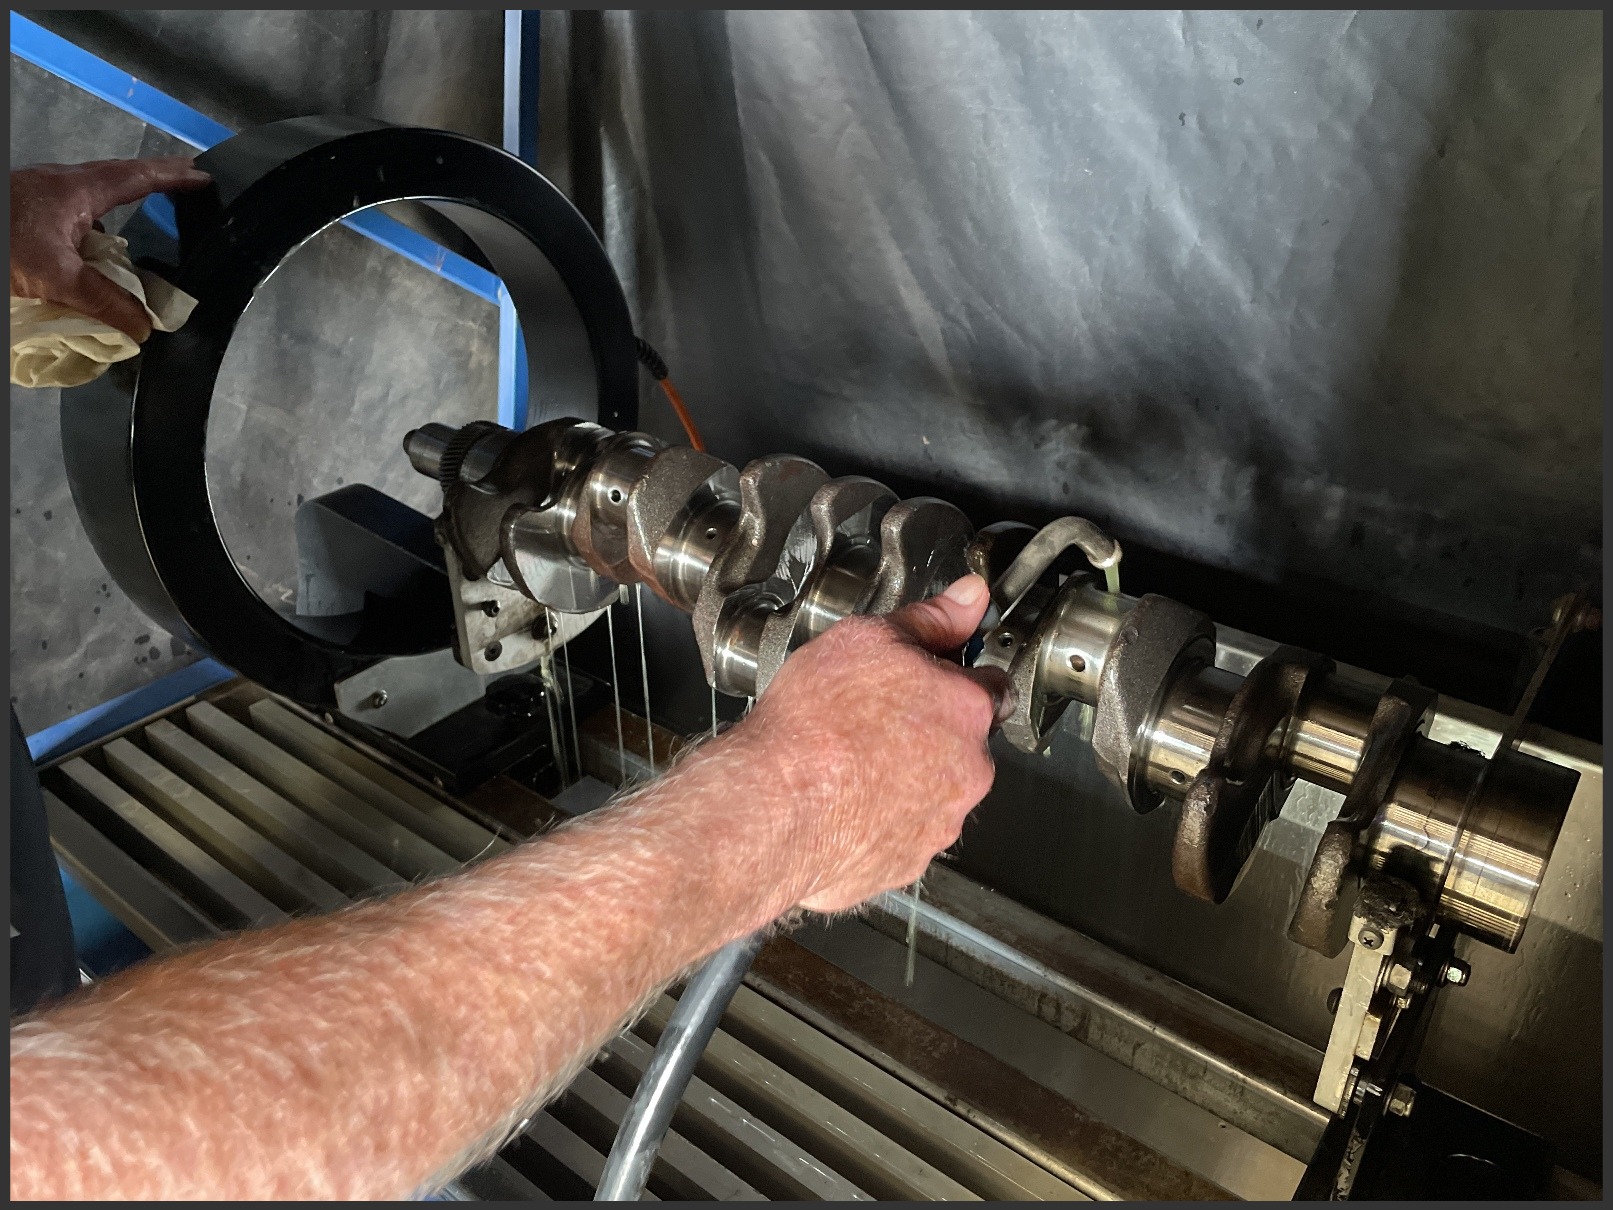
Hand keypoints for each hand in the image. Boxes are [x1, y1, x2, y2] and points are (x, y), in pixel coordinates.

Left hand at [10, 157, 210, 340]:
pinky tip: (94, 247)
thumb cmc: (7, 246)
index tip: (203, 178)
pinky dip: (94, 222)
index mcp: (76, 190)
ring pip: (92, 193)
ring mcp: (40, 193)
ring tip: (144, 218)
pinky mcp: (26, 208)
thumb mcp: (56, 278)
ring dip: (120, 201)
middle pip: (117, 176)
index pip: (136, 177)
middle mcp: (61, 183)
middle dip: (152, 180)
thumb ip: (104, 302)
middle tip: (184, 183)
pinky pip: (73, 210)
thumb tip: (145, 328)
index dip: (172, 178)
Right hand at [733, 573, 1011, 914]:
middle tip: (872, 721)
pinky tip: (840, 802)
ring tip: (848, 764)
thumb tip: (969, 598)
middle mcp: (966, 773)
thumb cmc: (814, 726)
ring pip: (932, 793)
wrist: (773, 807)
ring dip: (903, 779)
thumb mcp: (867, 640)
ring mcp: (937, 824)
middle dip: (927, 733)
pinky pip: (899, 835)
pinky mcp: (904, 863)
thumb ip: (929, 619)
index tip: (928, 679)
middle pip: (962, 744)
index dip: (956, 678)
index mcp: (966, 711)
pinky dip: (877, 821)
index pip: (991, 687)